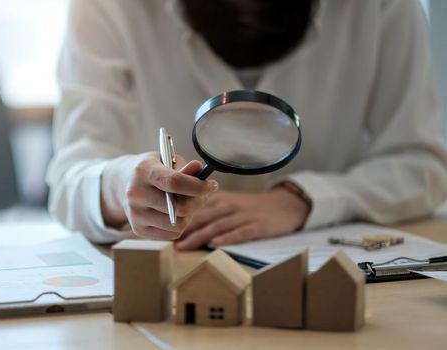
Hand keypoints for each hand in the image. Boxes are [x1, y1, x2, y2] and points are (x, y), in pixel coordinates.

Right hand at [101, 152, 218, 239]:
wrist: (122, 183)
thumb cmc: (151, 169)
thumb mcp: (166, 160)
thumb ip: (184, 167)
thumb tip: (199, 169)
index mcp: (142, 171)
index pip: (174, 182)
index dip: (198, 186)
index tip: (212, 185)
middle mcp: (135, 194)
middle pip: (179, 207)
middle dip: (199, 201)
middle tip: (204, 194)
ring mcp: (135, 215)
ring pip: (178, 224)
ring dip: (190, 215)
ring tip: (187, 202)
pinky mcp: (138, 230)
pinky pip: (171, 235)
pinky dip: (180, 225)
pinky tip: (176, 213)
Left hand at [175, 187, 310, 249]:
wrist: (285, 205)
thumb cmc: (251, 207)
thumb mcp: (228, 202)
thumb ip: (207, 210)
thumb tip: (179, 224)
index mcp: (219, 198)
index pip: (193, 206)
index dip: (176, 217)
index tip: (160, 229)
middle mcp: (228, 204)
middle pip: (201, 216)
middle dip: (181, 228)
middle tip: (164, 241)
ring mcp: (243, 215)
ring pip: (216, 224)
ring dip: (198, 236)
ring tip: (182, 247)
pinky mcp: (258, 225)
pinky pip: (241, 231)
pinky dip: (227, 237)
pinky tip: (215, 244)